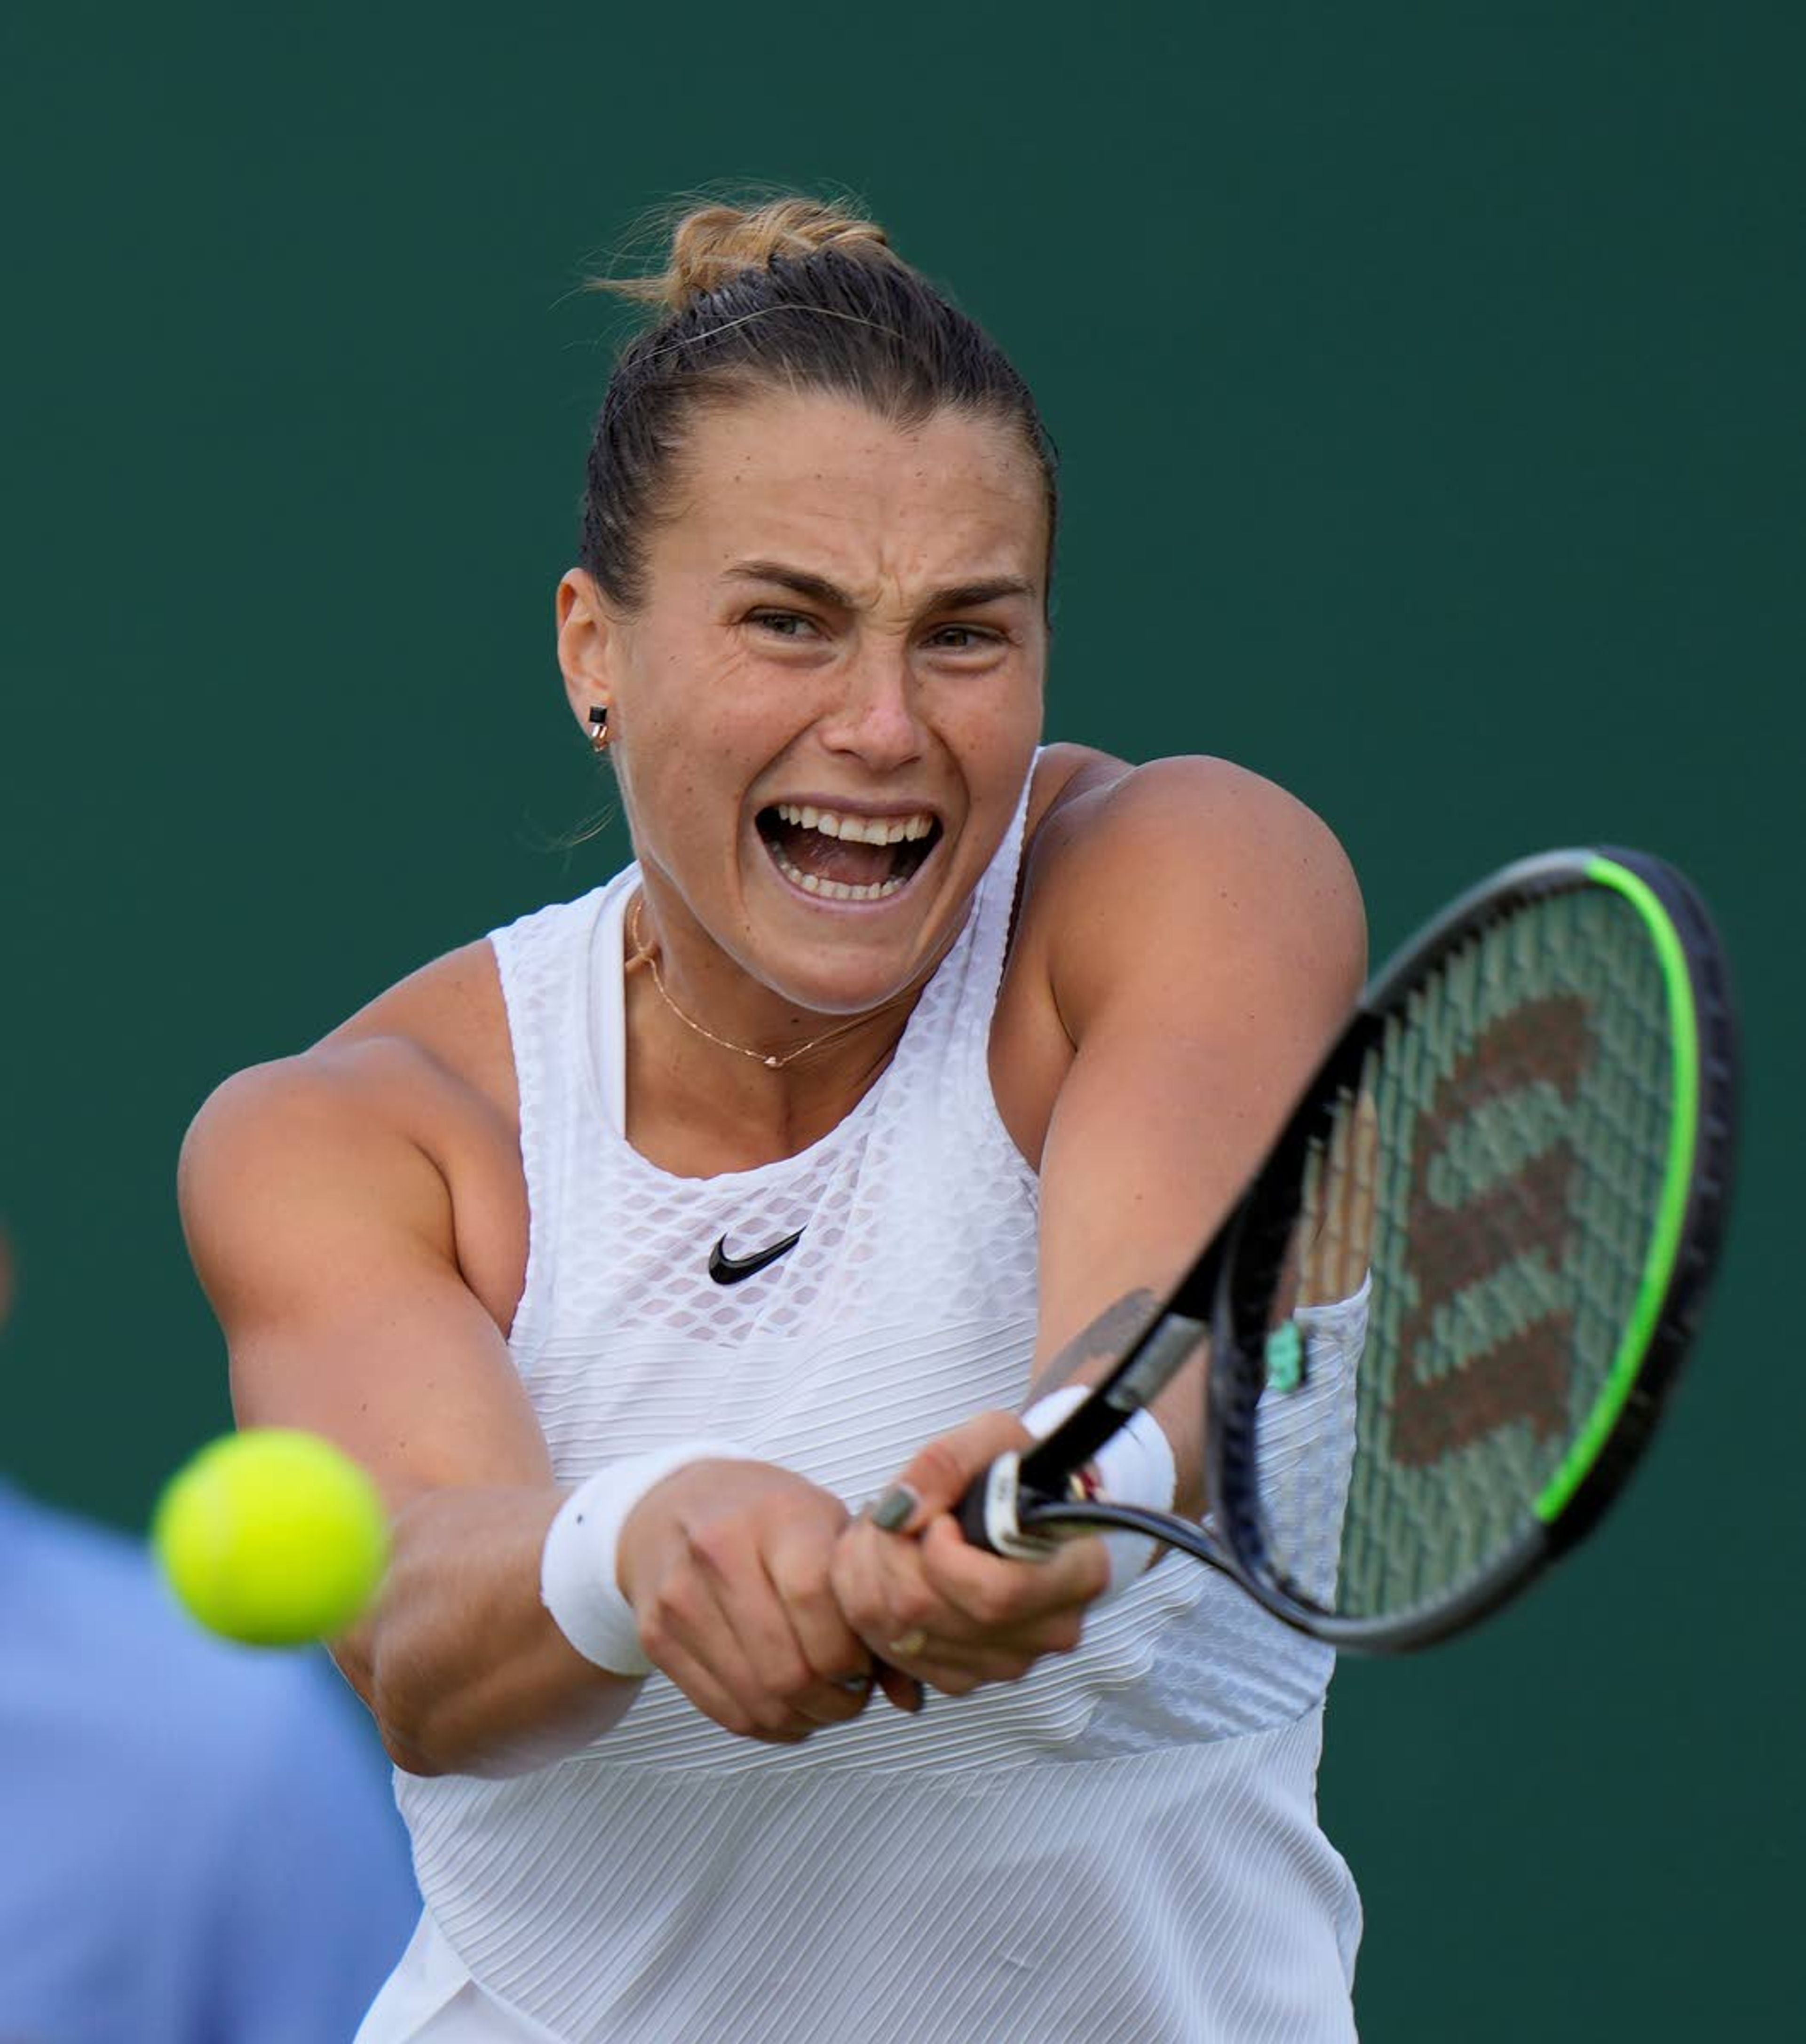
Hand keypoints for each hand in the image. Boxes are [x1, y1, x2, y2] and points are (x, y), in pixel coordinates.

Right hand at [615, 1458, 918, 1742]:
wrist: (671, 1504)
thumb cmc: (764, 1515)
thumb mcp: (826, 1526)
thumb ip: (869, 1600)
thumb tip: (911, 1696)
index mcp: (774, 1516)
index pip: (816, 1602)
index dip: (852, 1651)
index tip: (868, 1659)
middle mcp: (719, 1554)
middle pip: (789, 1666)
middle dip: (836, 1698)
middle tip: (852, 1690)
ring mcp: (681, 1599)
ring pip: (759, 1700)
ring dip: (806, 1717)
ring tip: (823, 1699)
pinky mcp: (658, 1637)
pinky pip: (725, 1712)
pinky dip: (768, 1725)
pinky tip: (788, 1706)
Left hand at [831, 1410, 1108, 1697]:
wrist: (1027, 1511)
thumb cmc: (1020, 1475)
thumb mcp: (996, 1439)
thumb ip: (947, 1461)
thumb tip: (900, 1511)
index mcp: (1077, 1572)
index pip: (995, 1594)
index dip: (942, 1556)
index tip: (938, 1518)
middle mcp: (1047, 1630)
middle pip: (929, 1613)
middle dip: (886, 1553)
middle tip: (890, 1514)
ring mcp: (1006, 1663)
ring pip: (899, 1635)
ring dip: (868, 1575)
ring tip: (884, 1534)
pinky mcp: (966, 1676)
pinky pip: (892, 1654)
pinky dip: (867, 1606)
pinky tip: (884, 1568)